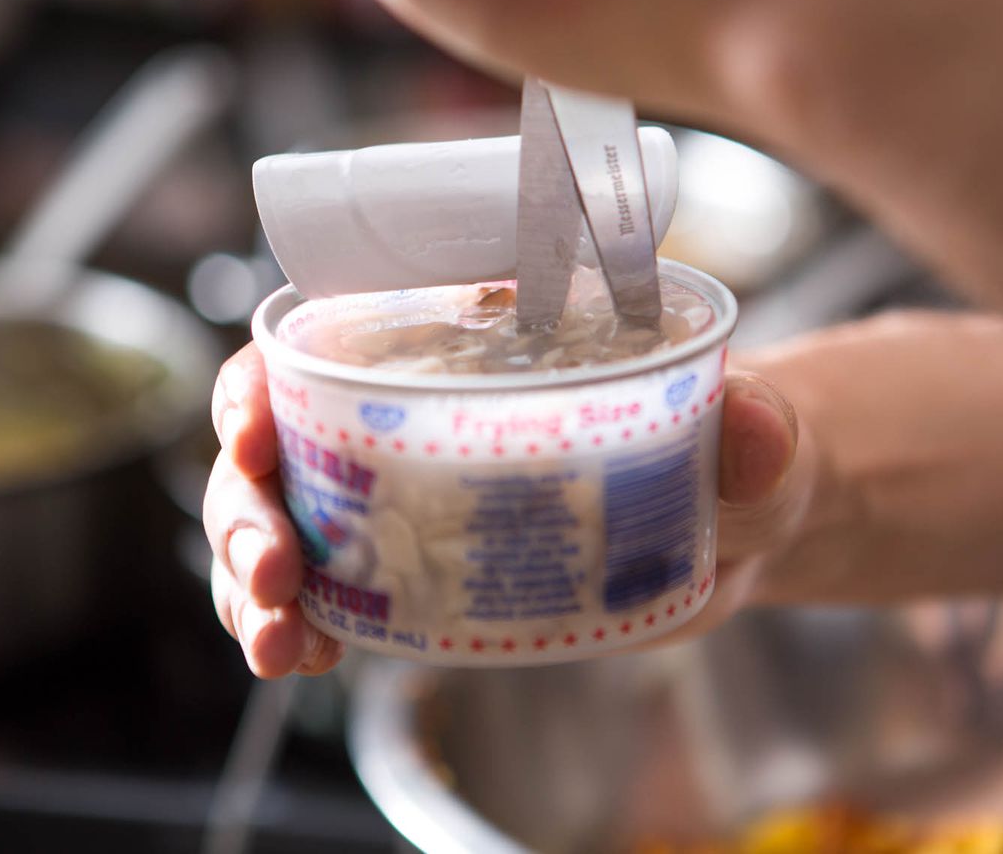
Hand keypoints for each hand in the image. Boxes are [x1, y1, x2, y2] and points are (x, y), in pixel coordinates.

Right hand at [204, 341, 806, 677]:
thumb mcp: (745, 427)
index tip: (253, 428)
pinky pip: (333, 595)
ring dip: (253, 583)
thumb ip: (753, 426)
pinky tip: (300, 656)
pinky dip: (298, 629)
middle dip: (249, 507)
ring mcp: (413, 498)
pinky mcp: (429, 573)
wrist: (737, 529)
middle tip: (273, 568)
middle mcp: (417, 416)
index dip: (264, 382)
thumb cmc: (727, 446)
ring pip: (289, 528)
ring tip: (278, 640)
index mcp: (466, 349)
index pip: (328, 345)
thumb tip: (750, 420)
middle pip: (285, 449)